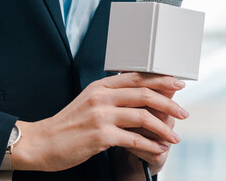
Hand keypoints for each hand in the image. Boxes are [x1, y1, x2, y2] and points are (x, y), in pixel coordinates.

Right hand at [10, 73, 188, 171]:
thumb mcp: (89, 102)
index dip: (162, 79)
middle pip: (145, 94)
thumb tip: (142, 95)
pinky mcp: (100, 136)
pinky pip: (134, 139)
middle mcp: (102, 97)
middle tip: (184, 113)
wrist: (42, 143)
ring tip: (174, 138)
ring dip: (164, 129)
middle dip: (169, 104)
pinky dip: (150, 146)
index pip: (137, 76)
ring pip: (144, 117)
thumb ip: (112, 96)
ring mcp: (101, 116)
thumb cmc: (68, 125)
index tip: (179, 85)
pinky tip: (158, 150)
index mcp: (100, 85)